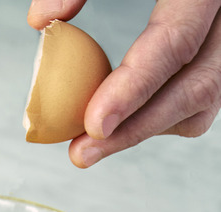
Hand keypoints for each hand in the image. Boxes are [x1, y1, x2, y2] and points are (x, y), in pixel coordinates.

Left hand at [28, 0, 220, 167]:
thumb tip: (42, 22)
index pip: (174, 44)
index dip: (132, 90)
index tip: (92, 125)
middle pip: (197, 86)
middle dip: (135, 129)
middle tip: (81, 153)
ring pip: (206, 98)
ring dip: (150, 127)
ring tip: (94, 142)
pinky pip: (206, 95)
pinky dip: (163, 115)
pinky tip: (123, 118)